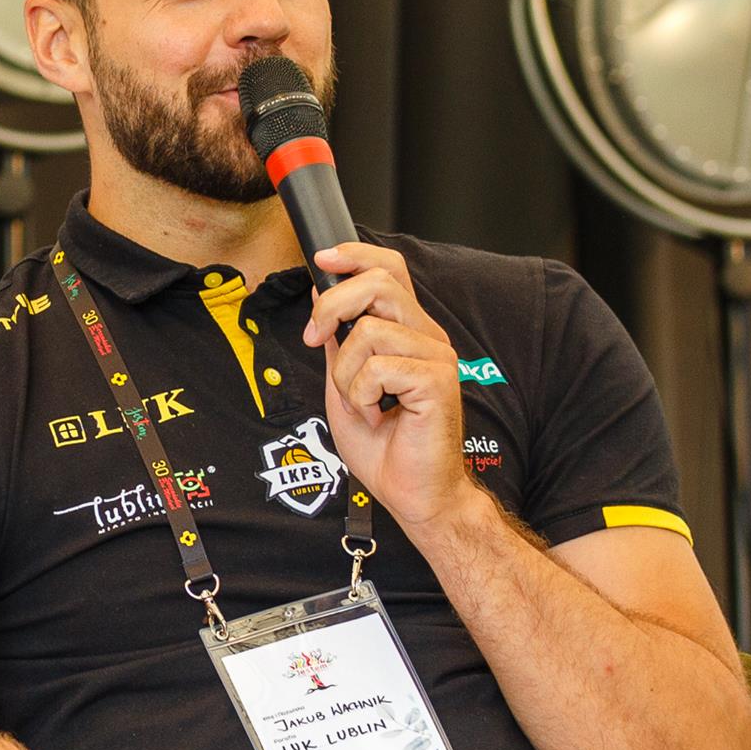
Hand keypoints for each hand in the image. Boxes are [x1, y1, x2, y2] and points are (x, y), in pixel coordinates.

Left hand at [302, 242, 472, 533]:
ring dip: (345, 374)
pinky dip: (360, 396)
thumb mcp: (346, 388)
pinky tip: (376, 416)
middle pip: (379, 281)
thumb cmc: (385, 449)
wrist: (414, 494)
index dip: (355, 254)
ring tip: (359, 404)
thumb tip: (325, 306)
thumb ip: (340, 348)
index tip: (320, 259)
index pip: (390, 268)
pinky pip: (377, 368)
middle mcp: (428, 337)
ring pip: (367, 331)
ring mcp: (436, 357)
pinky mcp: (436, 381)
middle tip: (315, 339)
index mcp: (410, 332)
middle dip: (331, 304)